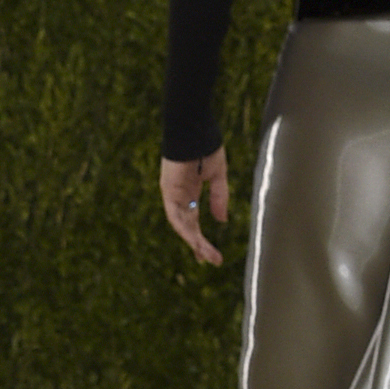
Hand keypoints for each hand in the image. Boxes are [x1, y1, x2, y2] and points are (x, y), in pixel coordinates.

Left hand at [160, 147, 230, 266]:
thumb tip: (221, 221)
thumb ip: (218, 198)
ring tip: (206, 256)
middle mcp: (179, 196)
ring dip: (193, 241)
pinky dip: (185, 228)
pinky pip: (176, 215)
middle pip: (187, 226)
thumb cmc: (205, 147)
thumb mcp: (217, 176)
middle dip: (198, 244)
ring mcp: (172, 194)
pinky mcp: (168, 190)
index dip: (200, 237)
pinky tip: (195, 240)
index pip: (193, 220)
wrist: (194, 128)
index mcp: (190, 193)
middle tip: (209, 260)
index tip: (208, 253)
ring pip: (181, 224)